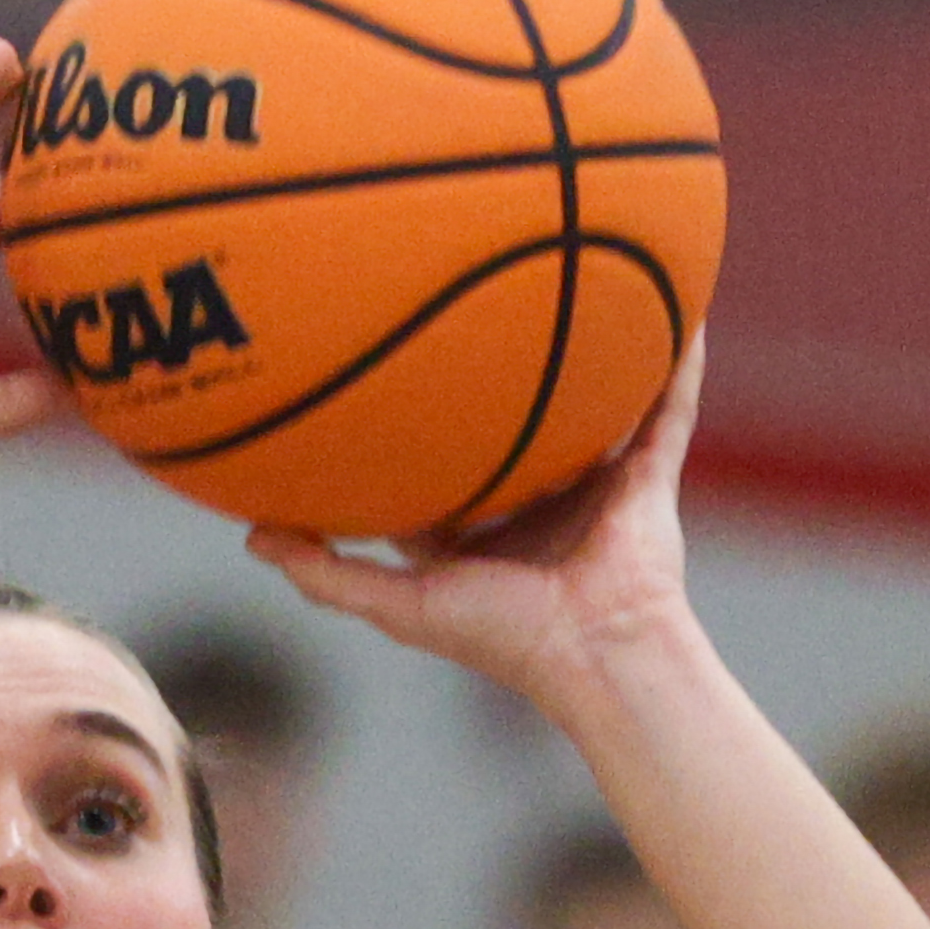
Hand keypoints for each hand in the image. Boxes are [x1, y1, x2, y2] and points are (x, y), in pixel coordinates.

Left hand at [244, 327, 704, 712]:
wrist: (596, 656)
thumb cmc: (502, 639)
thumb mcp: (398, 606)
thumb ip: (326, 574)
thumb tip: (250, 533)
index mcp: (479, 533)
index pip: (435, 467)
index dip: (406, 428)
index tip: (371, 375)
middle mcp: (537, 502)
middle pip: (512, 422)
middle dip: (490, 372)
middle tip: (459, 295)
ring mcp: (595, 485)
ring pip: (591, 403)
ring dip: (591, 351)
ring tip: (579, 272)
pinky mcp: (648, 477)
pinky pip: (668, 406)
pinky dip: (677, 362)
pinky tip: (679, 306)